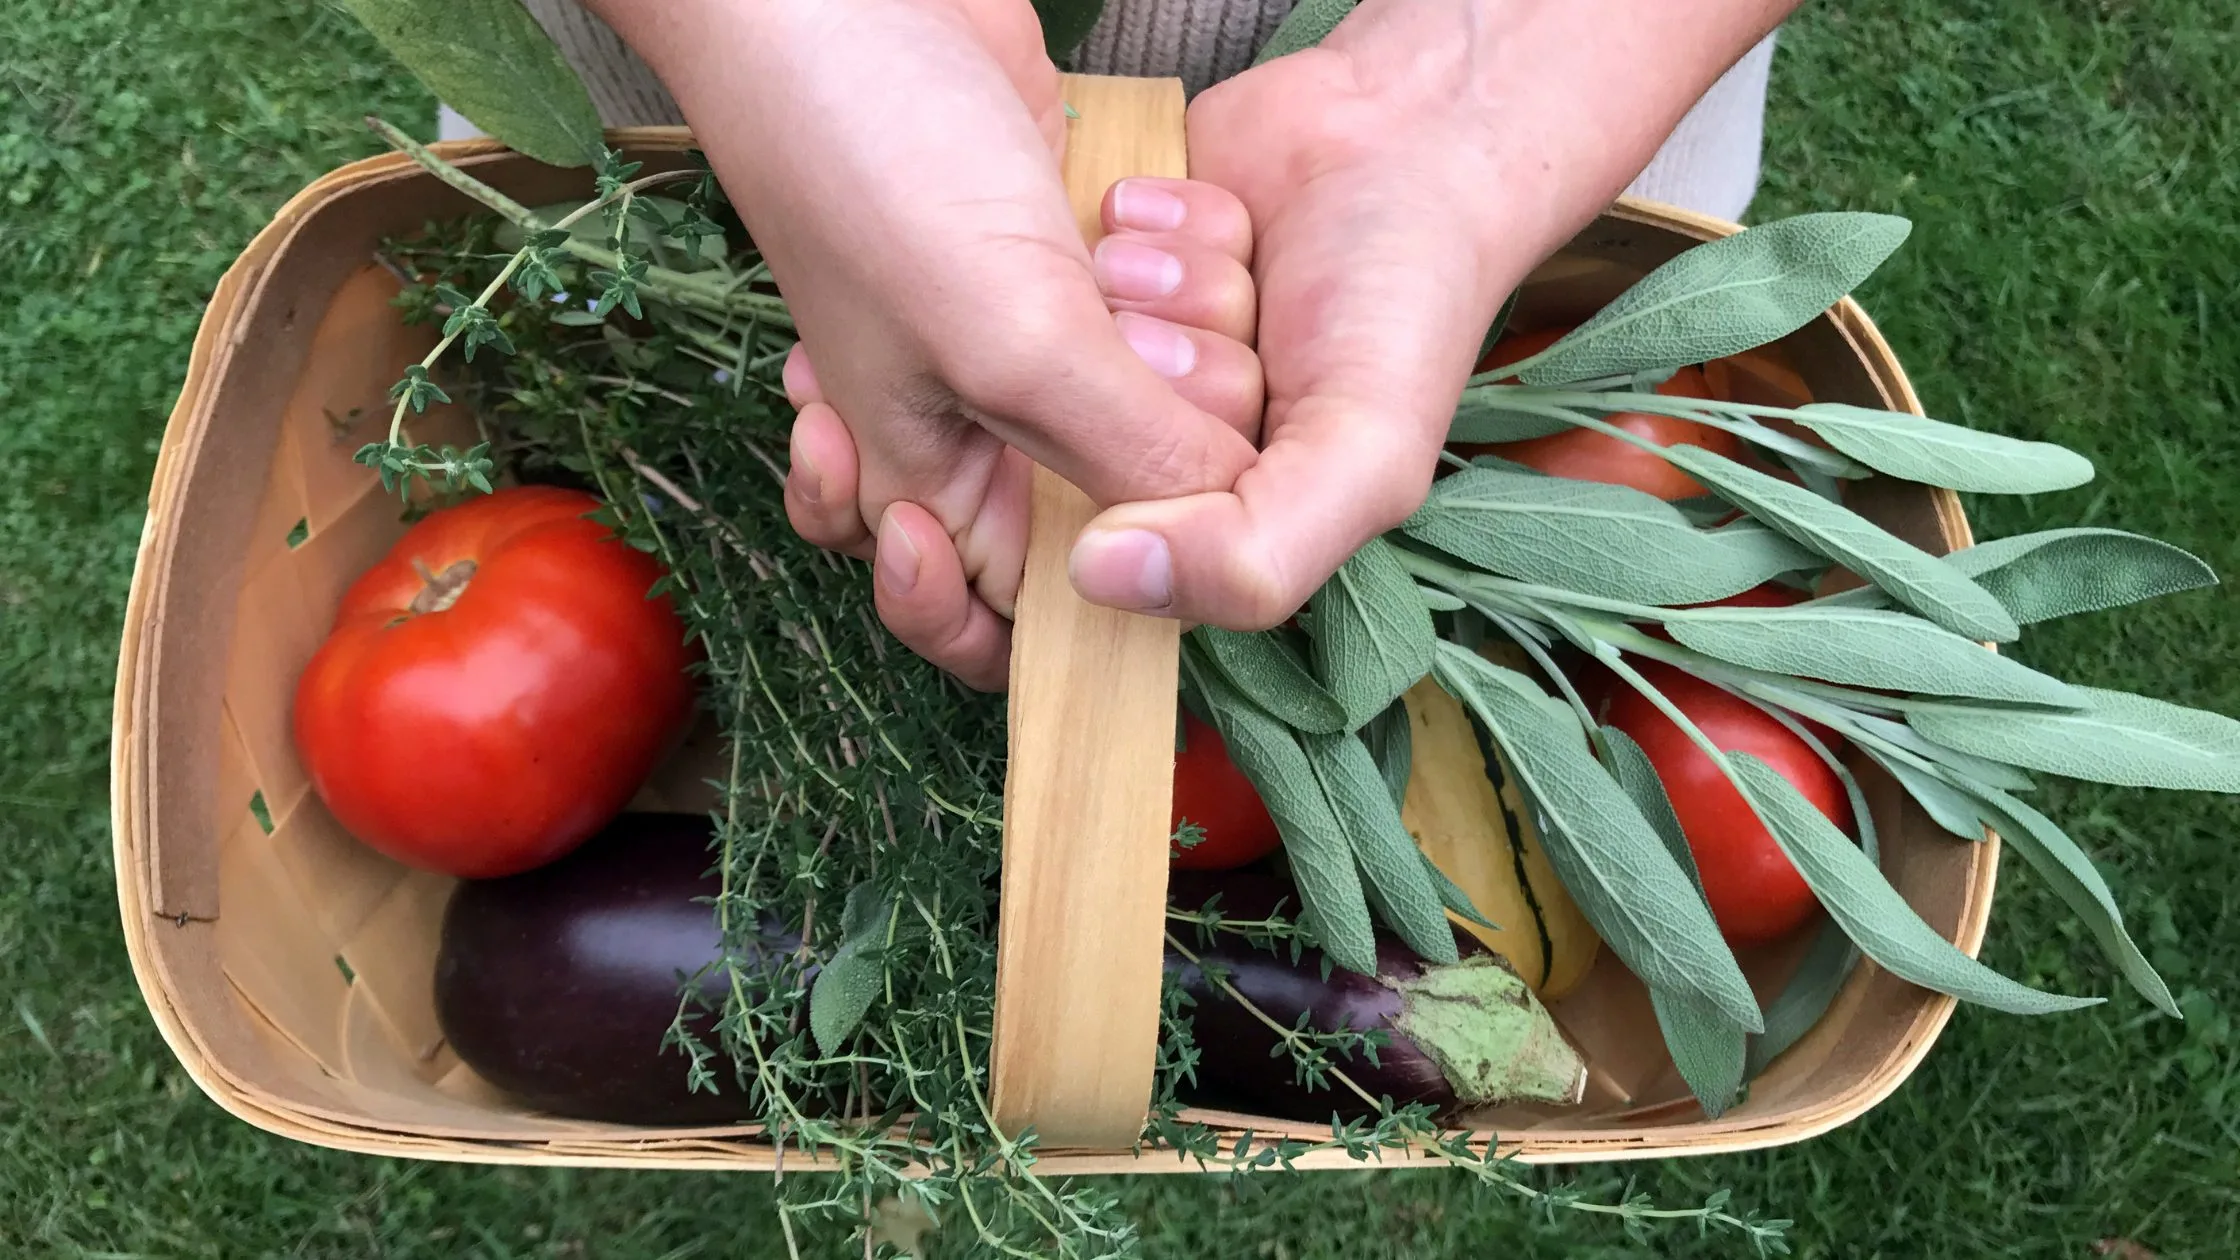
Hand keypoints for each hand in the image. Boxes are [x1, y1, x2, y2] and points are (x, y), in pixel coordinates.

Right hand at [587, 0, 1257, 681]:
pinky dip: (1156, 301)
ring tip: (1117, 298)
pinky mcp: (1052, 272)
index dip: (1038, 632)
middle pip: (1078, 529)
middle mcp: (962, 428)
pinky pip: (1134, 331)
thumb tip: (1219, 528)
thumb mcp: (1006, 334)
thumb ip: (1116, 448)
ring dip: (1153, 373)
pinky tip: (1131, 248)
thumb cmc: (874, 162)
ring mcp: (1008, 348)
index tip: (1084, 557)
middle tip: (1120, 375)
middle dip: (1129, 472)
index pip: (986, 626)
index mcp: (919, 475)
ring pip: (1122, 427)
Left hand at [1069, 0, 1796, 627]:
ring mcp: (1135, 333)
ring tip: (1243, 259)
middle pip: (1087, 413)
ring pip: (1075, 319)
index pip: (1120, 524)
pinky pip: (1077, 239)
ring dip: (1163, 277)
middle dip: (1170, 358)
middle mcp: (1163, 430)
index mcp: (1215, 508)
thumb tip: (1097, 581)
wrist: (1423, 134)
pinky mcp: (1117, 246)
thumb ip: (1256, 555)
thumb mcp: (1366, 459)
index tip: (1234, 402)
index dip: (1161, 458)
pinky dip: (1152, 216)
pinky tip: (1217, 212)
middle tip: (1249, 325)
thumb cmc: (1406, 304)